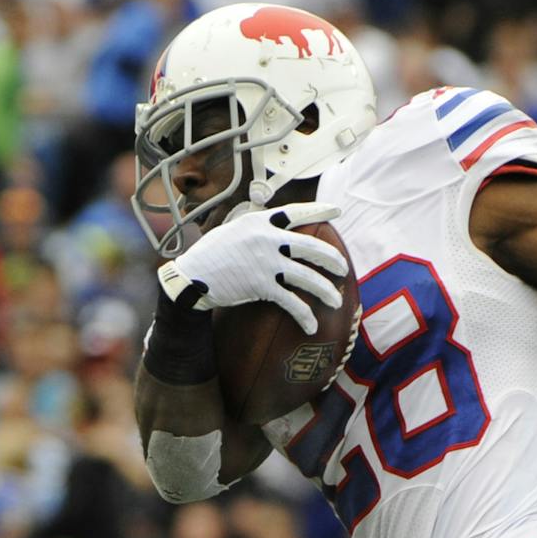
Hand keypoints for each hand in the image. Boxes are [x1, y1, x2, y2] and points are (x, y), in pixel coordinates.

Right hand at [157, 202, 347, 335]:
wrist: (192, 277)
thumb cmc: (212, 254)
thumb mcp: (233, 229)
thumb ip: (256, 227)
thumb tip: (275, 224)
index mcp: (260, 222)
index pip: (295, 213)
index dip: (318, 211)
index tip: (338, 211)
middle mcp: (266, 240)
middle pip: (310, 247)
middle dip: (332, 258)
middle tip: (344, 268)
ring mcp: (266, 263)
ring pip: (307, 278)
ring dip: (326, 291)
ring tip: (337, 301)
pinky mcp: (262, 286)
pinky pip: (292, 302)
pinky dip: (305, 316)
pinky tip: (312, 326)